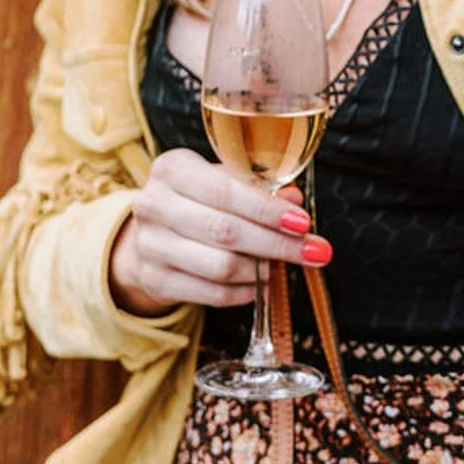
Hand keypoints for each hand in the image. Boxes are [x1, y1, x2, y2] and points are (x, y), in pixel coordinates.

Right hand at [108, 149, 328, 315]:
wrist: (151, 233)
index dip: (267, 210)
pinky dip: (244, 292)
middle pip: (225, 231)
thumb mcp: (221, 180)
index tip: (302, 223)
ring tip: (284, 266)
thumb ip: (257, 186)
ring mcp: (150, 246)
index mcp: (172, 169)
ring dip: (262, 270)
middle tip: (313, 251)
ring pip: (220, 266)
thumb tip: (294, 198)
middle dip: (277, 244)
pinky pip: (212, 294)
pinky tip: (261, 284)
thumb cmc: (197, 199)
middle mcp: (154, 205)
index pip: (225, 191)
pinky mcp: (155, 280)